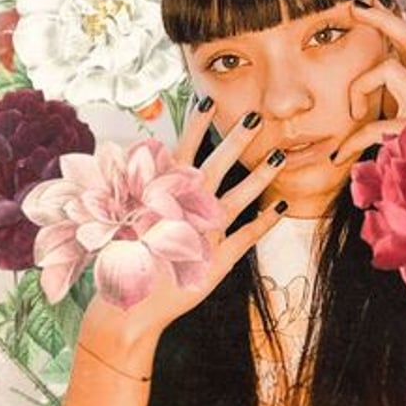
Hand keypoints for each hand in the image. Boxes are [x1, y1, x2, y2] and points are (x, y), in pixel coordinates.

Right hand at [81, 102, 287, 346]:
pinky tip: (283, 205)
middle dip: (235, 140)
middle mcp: (186, 209)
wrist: (128, 306)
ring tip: (280, 154)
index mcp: (161, 197)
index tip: (206, 99)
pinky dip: (266, 220)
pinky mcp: (219, 258)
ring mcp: (206, 232)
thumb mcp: (125, 218)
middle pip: (215, 165)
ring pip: (238, 195)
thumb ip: (141, 190)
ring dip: (260, 174)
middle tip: (254, 116)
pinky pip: (248, 234)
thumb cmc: (122, 261)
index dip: (195, 125)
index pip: (182, 151)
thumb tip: (148, 163)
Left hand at [332, 0, 405, 164]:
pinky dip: (352, 138)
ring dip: (360, 88)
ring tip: (351, 117)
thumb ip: (376, 110)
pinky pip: (374, 121)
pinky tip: (340, 158)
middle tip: (354, 4)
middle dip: (384, 17)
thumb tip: (352, 90)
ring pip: (390, 70)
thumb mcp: (385, 135)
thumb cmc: (397, 176)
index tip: (366, 5)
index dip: (392, 23)